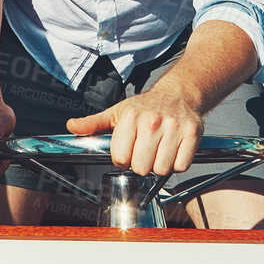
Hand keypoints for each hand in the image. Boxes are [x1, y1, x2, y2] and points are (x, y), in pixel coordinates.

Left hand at [67, 79, 204, 177]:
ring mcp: (174, 128)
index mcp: (131, 116)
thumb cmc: (145, 106)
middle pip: (141, 167)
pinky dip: (177, 163)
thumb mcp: (117, 111)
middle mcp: (152, 121)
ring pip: (161, 169)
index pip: (120, 158)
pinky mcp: (192, 134)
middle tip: (145, 150)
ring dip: (160, 164)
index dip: (123, 158)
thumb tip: (71, 126)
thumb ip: (94, 123)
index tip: (129, 149)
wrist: (179, 93)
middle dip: (141, 163)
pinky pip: (181, 166)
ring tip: (159, 149)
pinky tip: (173, 150)